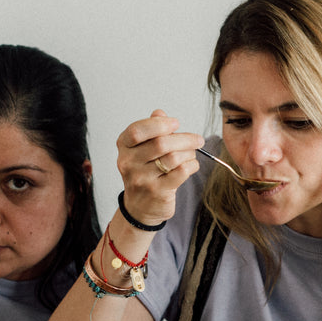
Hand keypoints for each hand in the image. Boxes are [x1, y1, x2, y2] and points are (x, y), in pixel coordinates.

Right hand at [115, 110, 204, 226]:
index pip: (137, 130)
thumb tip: (159, 113)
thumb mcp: (142, 149)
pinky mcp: (157, 192)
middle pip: (160, 143)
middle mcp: (129, 163)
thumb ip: (151, 130)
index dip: (159, 124)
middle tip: (197, 139)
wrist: (140, 207)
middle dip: (184, 138)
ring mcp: (141, 179)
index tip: (176, 123)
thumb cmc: (145, 172)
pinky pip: (181, 172)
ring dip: (189, 153)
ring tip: (192, 154)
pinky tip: (192, 165)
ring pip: (173, 158)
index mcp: (124, 147)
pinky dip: (192, 165)